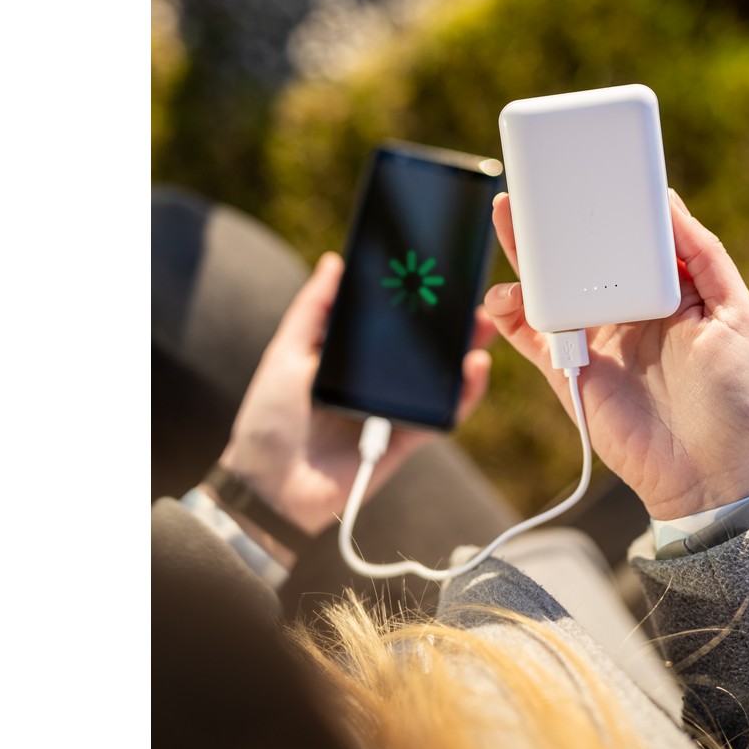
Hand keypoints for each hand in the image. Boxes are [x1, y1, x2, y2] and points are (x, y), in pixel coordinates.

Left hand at [211, 252, 494, 555]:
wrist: (270, 485)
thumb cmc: (269, 420)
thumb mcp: (286, 354)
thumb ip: (312, 310)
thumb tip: (334, 263)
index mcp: (353, 359)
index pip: (393, 325)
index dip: (417, 301)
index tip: (437, 273)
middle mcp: (379, 381)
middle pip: (424, 349)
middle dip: (451, 323)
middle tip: (470, 297)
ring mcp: (396, 409)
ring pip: (441, 378)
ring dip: (466, 352)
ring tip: (479, 328)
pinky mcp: (409, 438)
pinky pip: (444, 415)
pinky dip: (463, 394)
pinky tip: (473, 367)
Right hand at [484, 190, 748, 520]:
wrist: (707, 472)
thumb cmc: (733, 397)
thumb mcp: (735, 315)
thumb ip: (704, 256)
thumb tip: (668, 202)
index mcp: (663, 290)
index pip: (628, 239)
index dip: (609, 207)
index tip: (593, 173)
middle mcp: (622, 309)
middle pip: (580, 256)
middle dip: (555, 221)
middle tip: (532, 186)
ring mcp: (592, 338)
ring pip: (548, 288)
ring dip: (524, 256)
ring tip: (507, 220)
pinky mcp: (567, 369)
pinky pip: (530, 335)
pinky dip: (509, 315)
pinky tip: (502, 295)